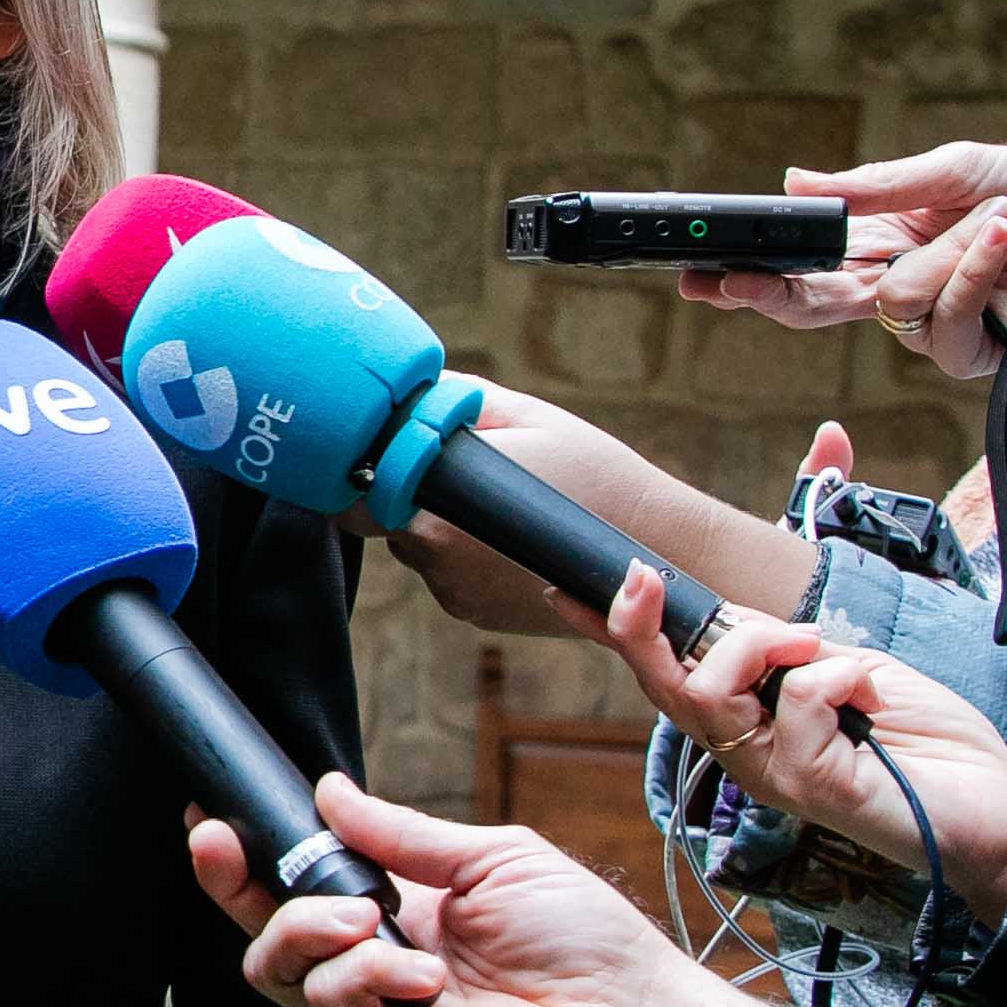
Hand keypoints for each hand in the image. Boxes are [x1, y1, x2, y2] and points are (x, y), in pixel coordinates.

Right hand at [189, 774, 804, 1006]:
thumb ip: (401, 835)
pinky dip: (363, 979)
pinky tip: (419, 976)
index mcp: (398, 917)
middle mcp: (376, 969)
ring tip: (375, 922)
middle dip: (243, 891)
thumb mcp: (489, 858)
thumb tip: (328, 793)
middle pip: (268, 936)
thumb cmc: (583, 940)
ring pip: (280, 975)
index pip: (300, 891)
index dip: (247, 864)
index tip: (208, 822)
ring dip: (315, 932)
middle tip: (237, 853)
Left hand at [379, 381, 818, 627]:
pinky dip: (464, 557)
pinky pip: (447, 576)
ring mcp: (454, 593)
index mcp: (441, 502)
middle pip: (385, 519)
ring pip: (418, 548)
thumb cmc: (594, 474)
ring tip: (497, 506)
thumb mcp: (528, 417)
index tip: (380, 453)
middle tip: (460, 472)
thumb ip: (458, 401)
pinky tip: (510, 540)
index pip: (354, 497)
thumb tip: (409, 391)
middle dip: (409, 492)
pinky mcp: (474, 615)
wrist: (653, 551)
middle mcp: (437, 556)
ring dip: (439, 525)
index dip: (358, 474)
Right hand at [599, 566, 1006, 919]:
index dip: (610, 630)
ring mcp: (773, 773)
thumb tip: (736, 618)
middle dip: (639, 624)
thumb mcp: (841, 664)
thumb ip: (785, 646)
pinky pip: (796, 706)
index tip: (559, 587)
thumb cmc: (922, 737)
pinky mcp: (812, 789)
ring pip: (710, 694)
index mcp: (747, 715)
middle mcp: (745, 748)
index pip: (663, 668)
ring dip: (758, 645)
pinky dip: (836, 676)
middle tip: (643, 575)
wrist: (995, 804)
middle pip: (662, 684)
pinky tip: (868, 691)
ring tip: (811, 642)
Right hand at [679, 144, 1006, 376]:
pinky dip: (974, 275)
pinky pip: (944, 323)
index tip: (703, 269)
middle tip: (724, 282)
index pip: (805, 266)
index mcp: (888, 244)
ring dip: (944, 254)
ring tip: (997, 218)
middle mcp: (902, 288)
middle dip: (766, 293)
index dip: (755, 270)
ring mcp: (938, 323)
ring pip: (891, 305)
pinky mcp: (977, 350)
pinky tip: (1003, 241)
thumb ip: (872, 188)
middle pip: (812, 306)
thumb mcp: (952, 169)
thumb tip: (794, 181)